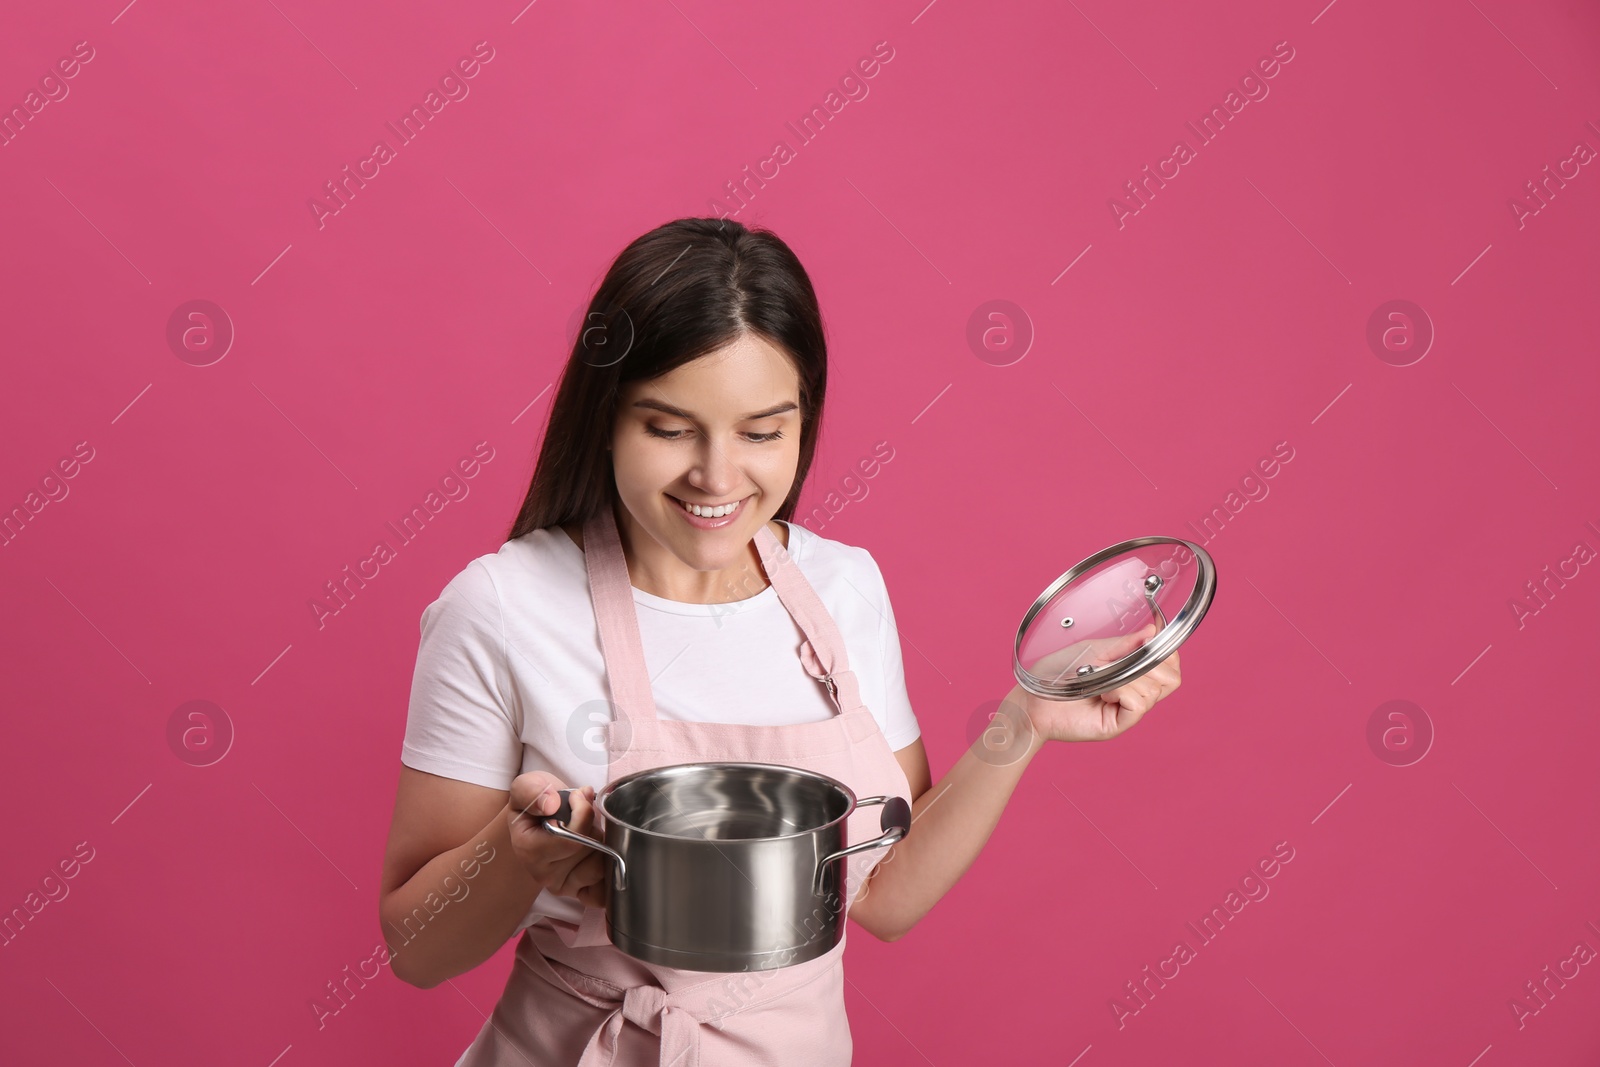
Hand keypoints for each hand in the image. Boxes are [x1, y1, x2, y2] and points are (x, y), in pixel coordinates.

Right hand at [507, 772, 609, 909]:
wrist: (541, 816)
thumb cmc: (536, 802)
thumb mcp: (527, 785)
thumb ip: (532, 791)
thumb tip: (550, 805)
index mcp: (528, 850)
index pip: (571, 839)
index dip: (582, 813)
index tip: (578, 797)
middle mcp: (543, 874)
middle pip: (590, 850)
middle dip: (593, 826)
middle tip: (583, 816)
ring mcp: (562, 886)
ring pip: (601, 865)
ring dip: (602, 843)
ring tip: (588, 832)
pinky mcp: (578, 892)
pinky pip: (602, 892)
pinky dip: (609, 874)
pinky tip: (602, 855)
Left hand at [1010, 623, 1180, 742]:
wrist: (1032, 698)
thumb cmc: (1057, 673)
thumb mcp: (1094, 649)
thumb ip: (1125, 643)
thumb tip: (1153, 631)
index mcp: (1132, 673)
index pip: (1169, 666)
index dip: (1166, 654)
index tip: (1150, 643)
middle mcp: (1134, 693)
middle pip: (1171, 680)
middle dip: (1152, 665)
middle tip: (1124, 664)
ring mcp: (1128, 710)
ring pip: (1154, 690)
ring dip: (1128, 678)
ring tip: (1102, 679)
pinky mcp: (1118, 724)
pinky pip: (1139, 704)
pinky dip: (1122, 691)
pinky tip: (1103, 691)